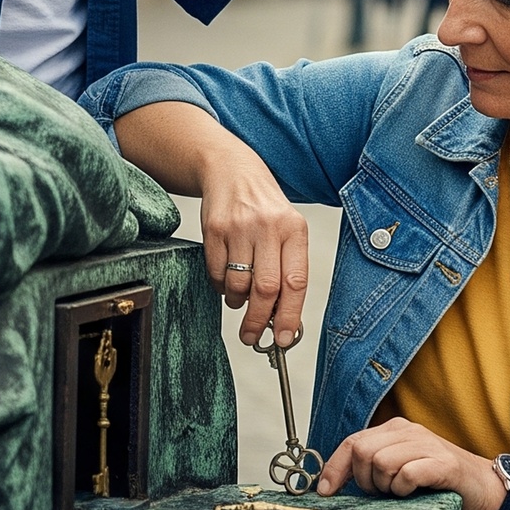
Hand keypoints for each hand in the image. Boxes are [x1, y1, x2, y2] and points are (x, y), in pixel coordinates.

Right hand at [198, 138, 309, 346]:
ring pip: (238, 285)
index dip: (289, 315)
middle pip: (266, 289)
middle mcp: (269, 227)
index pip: (296, 282)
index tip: (283, 339)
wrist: (232, 170)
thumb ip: (287, 269)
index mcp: (294, 229)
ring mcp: (239, 228)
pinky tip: (226, 276)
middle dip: (258, 320)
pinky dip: (220, 286)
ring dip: (237, 302)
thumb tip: (282, 317)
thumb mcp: (286, 230)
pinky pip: (216, 274)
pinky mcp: (213, 230)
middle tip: (251, 336)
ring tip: (239, 297)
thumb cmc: (264, 208)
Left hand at [316, 418, 505, 509]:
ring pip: (381, 463)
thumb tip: (332, 485)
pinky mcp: (442, 463)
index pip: (352, 442)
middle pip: (363, 452)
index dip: (334, 468)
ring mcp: (427, 444)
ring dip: (387, 487)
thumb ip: (373, 468)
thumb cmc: (435, 481)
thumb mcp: (399, 468)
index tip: (326, 492)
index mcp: (395, 430)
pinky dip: (405, 489)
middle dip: (365, 481)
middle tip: (383, 492)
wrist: (480, 486)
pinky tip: (416, 492)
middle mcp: (409, 431)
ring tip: (403, 492)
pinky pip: (407, 475)